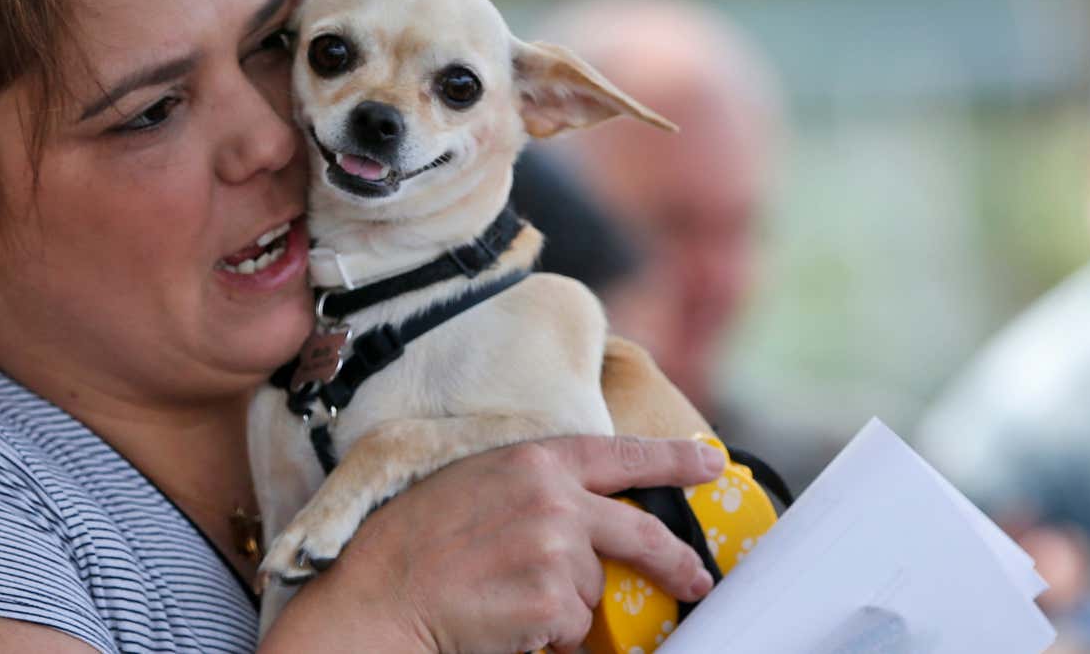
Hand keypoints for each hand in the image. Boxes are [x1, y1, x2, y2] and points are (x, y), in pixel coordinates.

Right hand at [273, 434, 724, 653]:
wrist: (379, 597)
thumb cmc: (414, 544)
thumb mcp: (475, 485)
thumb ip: (534, 487)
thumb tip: (586, 513)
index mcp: (532, 460)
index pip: (619, 455)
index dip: (672, 458)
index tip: (710, 462)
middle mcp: (553, 498)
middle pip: (640, 531)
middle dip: (674, 561)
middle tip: (693, 580)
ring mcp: (556, 549)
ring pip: (594, 587)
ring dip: (563, 603)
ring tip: (504, 597)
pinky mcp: (553, 600)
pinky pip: (573, 626)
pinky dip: (547, 633)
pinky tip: (504, 620)